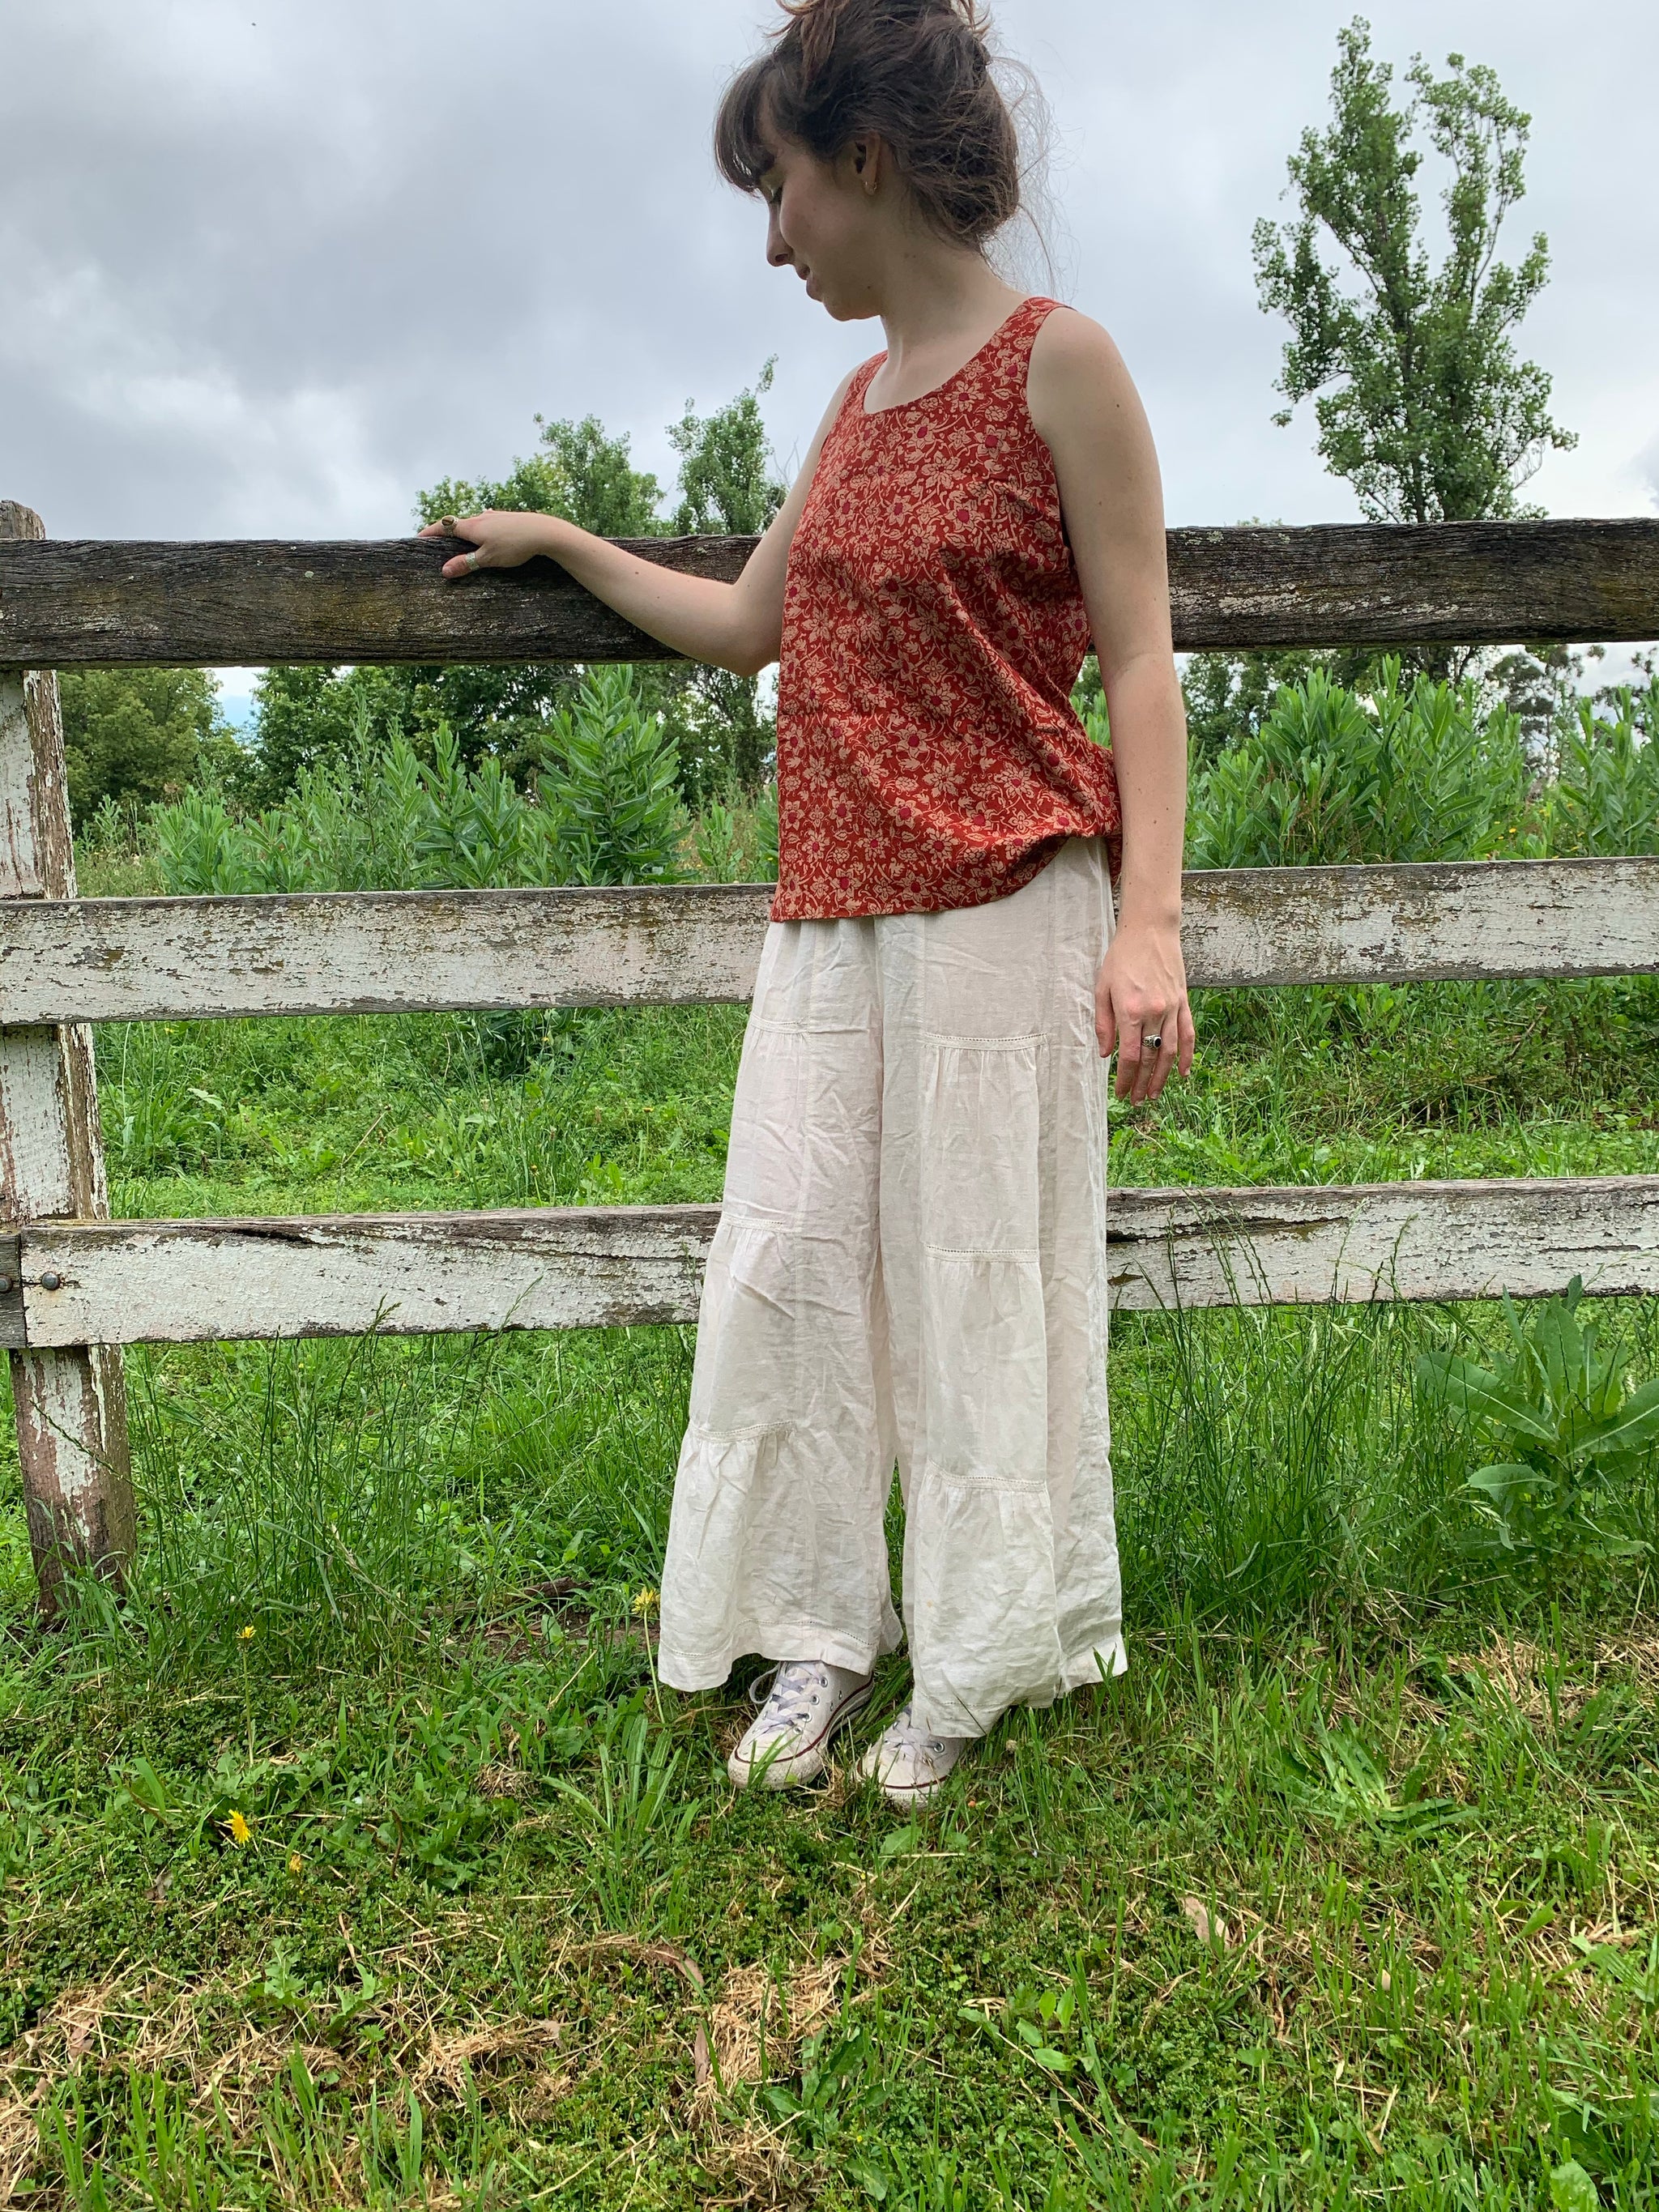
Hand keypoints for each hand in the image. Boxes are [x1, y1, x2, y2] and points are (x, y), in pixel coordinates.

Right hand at [416, 510, 560, 578]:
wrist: (545, 532)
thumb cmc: (516, 546)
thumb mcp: (488, 559)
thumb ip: (466, 563)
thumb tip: (444, 571)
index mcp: (472, 526)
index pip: (443, 526)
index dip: (429, 532)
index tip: (417, 537)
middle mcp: (481, 517)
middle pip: (457, 523)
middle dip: (446, 533)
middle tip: (436, 543)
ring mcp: (495, 516)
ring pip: (474, 523)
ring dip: (464, 531)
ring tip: (460, 542)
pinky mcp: (508, 519)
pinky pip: (488, 524)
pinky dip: (481, 530)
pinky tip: (487, 532)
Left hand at [1095, 915, 1194, 1103]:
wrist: (1150, 930)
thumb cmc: (1121, 957)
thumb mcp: (1102, 988)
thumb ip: (1104, 1023)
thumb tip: (1107, 1054)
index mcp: (1131, 1010)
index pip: (1130, 1056)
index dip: (1125, 1079)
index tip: (1120, 1092)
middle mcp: (1154, 1012)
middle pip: (1150, 1058)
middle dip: (1142, 1083)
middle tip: (1136, 1101)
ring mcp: (1172, 1008)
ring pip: (1170, 1051)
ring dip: (1163, 1076)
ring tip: (1154, 1094)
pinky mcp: (1183, 1002)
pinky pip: (1188, 1034)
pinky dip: (1188, 1055)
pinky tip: (1184, 1072)